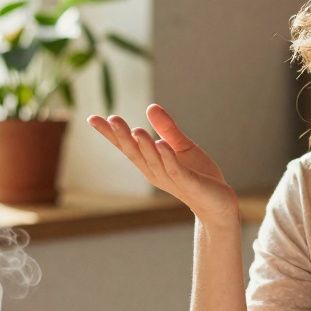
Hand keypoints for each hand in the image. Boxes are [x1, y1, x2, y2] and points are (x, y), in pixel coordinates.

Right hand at [87, 104, 238, 222]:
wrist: (219, 203)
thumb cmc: (198, 176)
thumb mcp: (181, 147)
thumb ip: (166, 128)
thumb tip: (150, 106)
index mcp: (151, 162)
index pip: (126, 146)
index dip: (109, 133)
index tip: (92, 118)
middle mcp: (155, 171)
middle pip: (135, 153)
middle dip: (122, 137)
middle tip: (111, 119)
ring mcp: (171, 178)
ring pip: (153, 160)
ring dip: (144, 146)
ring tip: (135, 130)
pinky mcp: (189, 183)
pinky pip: (175, 170)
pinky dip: (168, 158)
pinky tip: (161, 145)